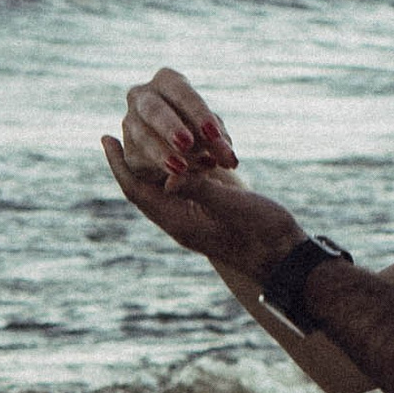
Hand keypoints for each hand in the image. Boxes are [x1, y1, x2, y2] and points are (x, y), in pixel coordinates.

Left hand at [100, 132, 303, 283]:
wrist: (288, 260)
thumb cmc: (264, 234)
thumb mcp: (232, 206)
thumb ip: (201, 190)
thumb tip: (170, 176)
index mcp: (180, 222)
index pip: (137, 191)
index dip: (119, 164)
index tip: (105, 138)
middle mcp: (181, 222)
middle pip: (143, 190)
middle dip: (128, 162)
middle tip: (117, 132)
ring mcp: (196, 221)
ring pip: (161, 189)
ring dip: (150, 164)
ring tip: (143, 138)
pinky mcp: (211, 216)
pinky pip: (182, 190)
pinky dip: (175, 168)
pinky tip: (181, 154)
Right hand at [118, 65, 239, 187]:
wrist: (180, 153)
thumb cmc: (200, 132)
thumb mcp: (213, 133)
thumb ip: (220, 143)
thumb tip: (229, 160)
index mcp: (167, 81)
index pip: (182, 93)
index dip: (198, 113)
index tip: (214, 135)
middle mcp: (143, 96)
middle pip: (154, 110)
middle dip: (170, 126)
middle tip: (187, 144)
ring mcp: (131, 123)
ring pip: (143, 136)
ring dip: (162, 152)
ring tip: (181, 168)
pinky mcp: (129, 152)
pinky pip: (141, 159)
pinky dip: (160, 167)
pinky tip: (179, 175)